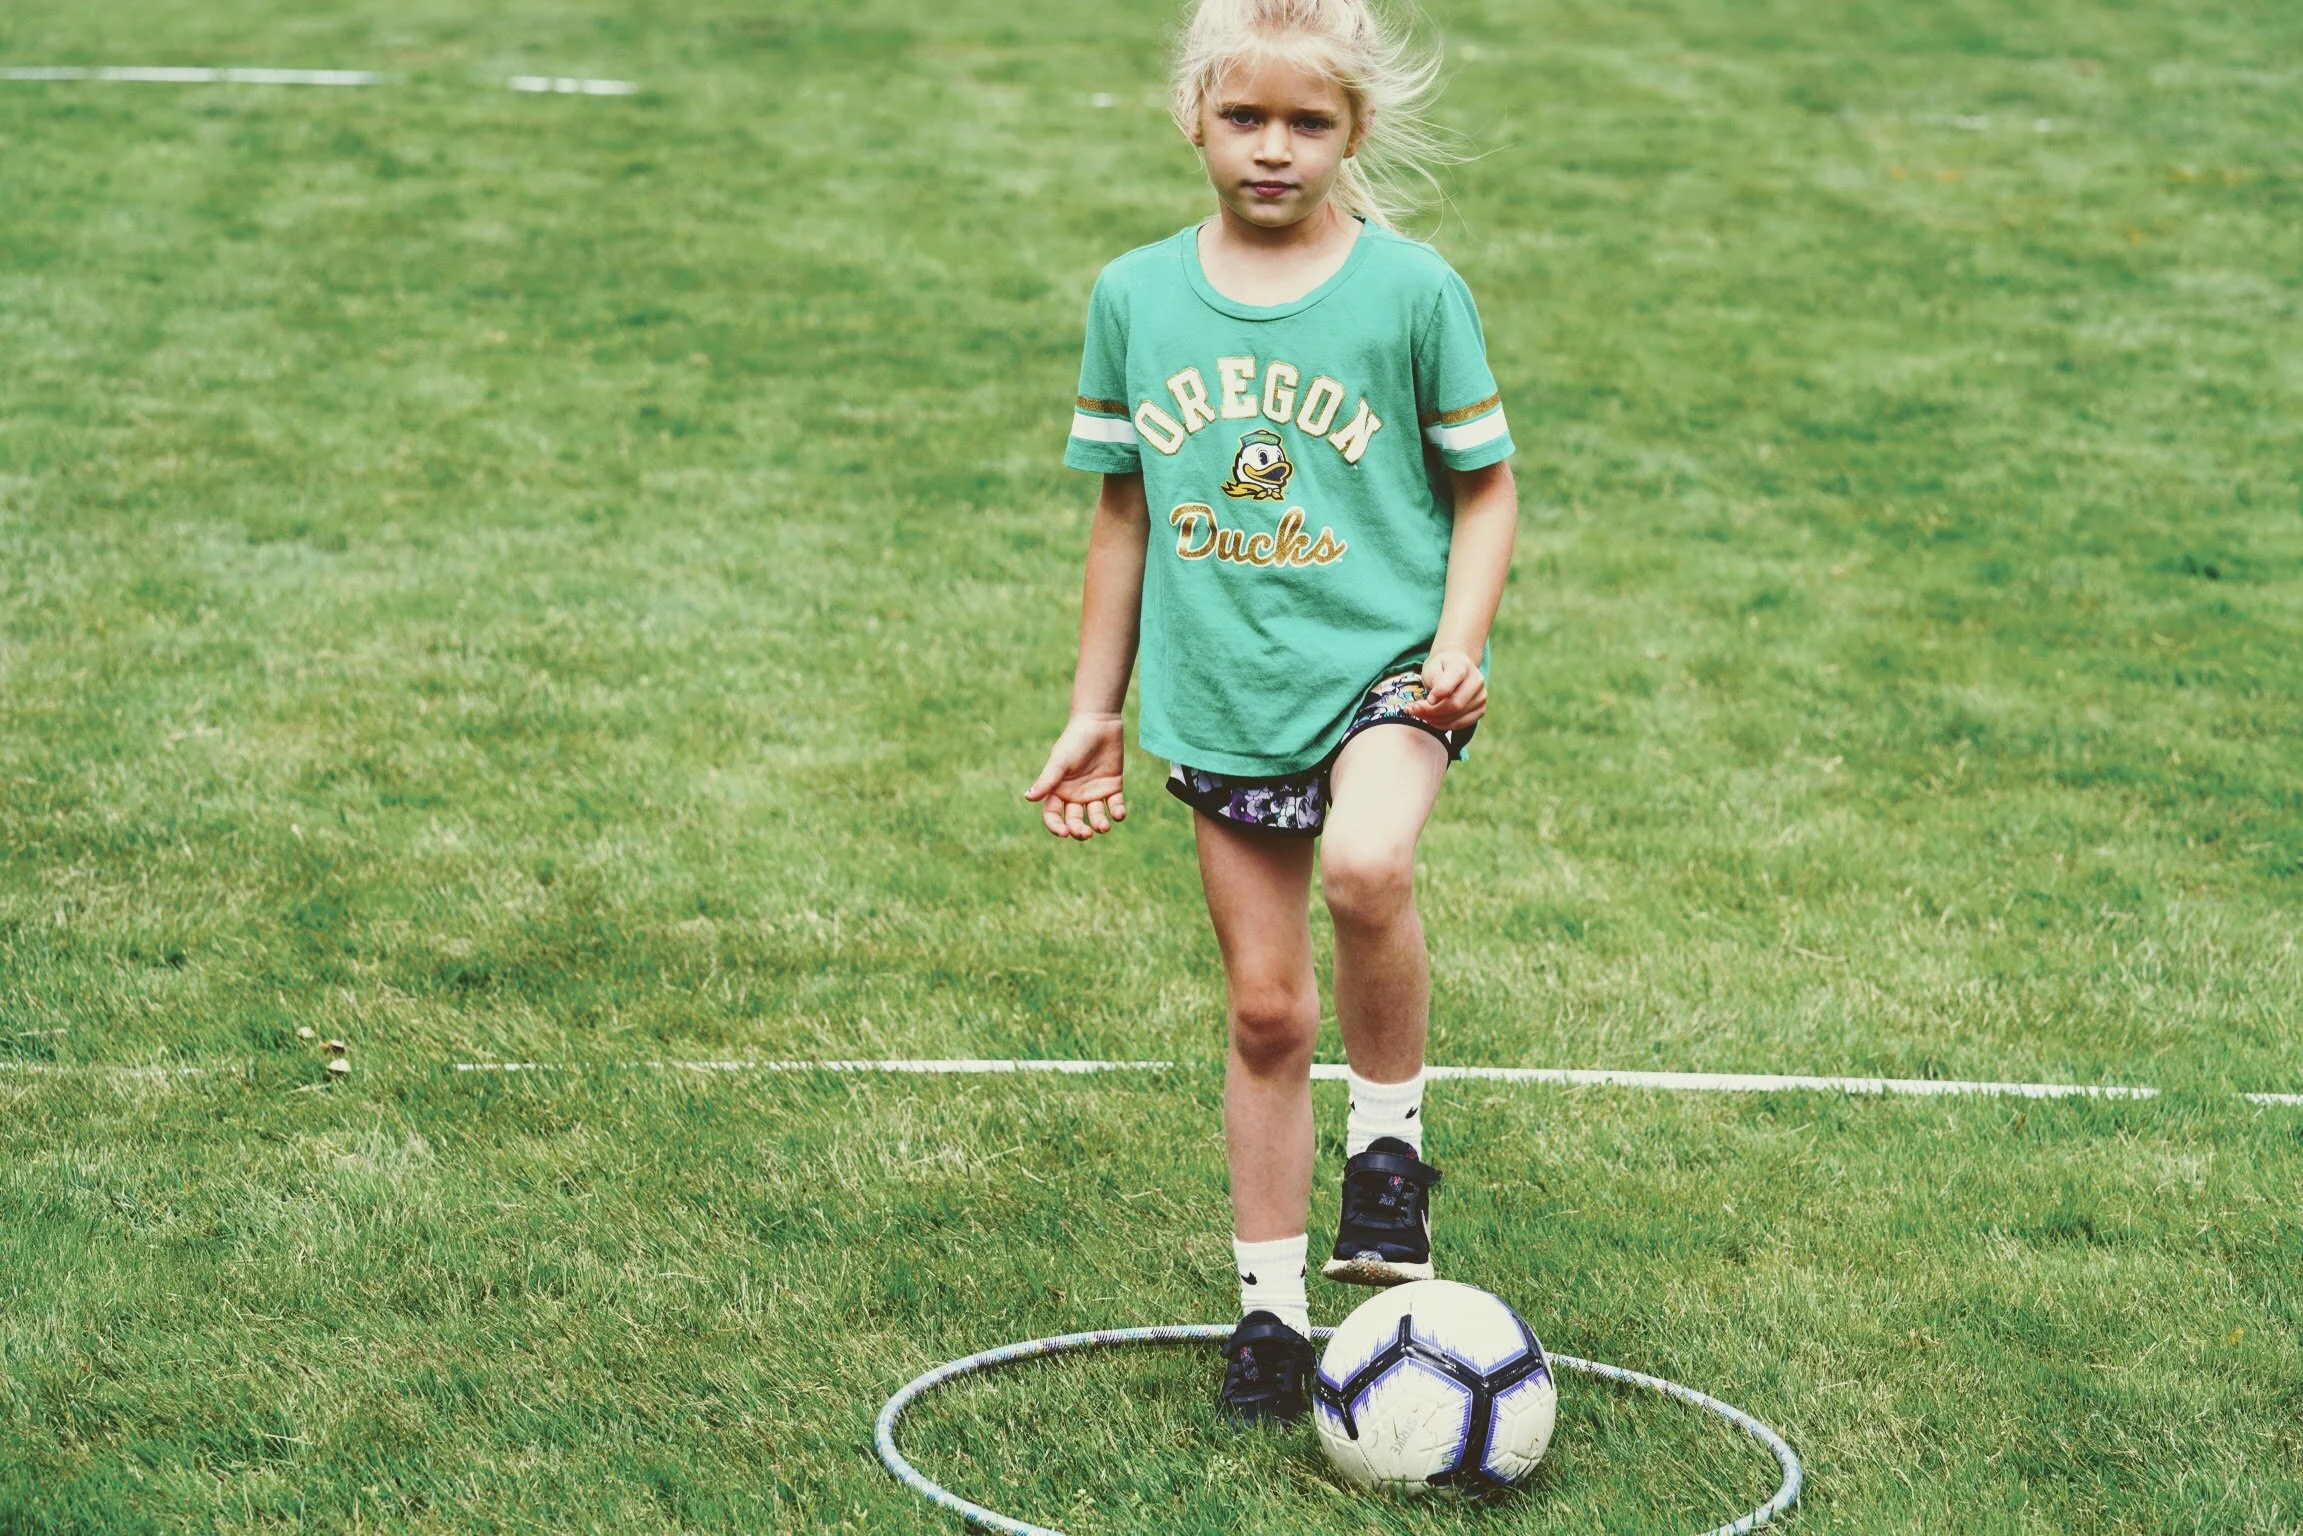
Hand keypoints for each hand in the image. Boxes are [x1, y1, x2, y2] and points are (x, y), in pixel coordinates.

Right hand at [1024, 714, 1127, 839]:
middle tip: (1085, 833)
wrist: (1099, 723)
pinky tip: (1119, 814)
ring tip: (1103, 826)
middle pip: (1075, 821)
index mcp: (1058, 790)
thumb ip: (1047, 780)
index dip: (1056, 827)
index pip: (1053, 815)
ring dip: (1099, 825)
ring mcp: (1094, 792)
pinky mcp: (1113, 787)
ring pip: (1096, 817)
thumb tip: (1028, 798)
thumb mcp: (1060, 761)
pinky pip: (1115, 806)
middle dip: (1079, 830)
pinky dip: (1118, 813)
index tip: (1064, 832)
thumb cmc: (1075, 740)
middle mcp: (1075, 795)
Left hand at [1409, 648, 1485, 730]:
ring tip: (1420, 714)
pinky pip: (1461, 724)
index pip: (1452, 683)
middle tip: (1413, 710)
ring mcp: (1481, 697)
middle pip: (1454, 705)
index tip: (1423, 699)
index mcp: (1463, 666)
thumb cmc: (1440, 667)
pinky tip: (1432, 719)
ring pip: (1456, 717)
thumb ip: (1434, 680)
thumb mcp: (1432, 667)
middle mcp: (1477, 681)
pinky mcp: (1480, 710)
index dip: (1437, 694)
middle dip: (1430, 711)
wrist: (1456, 666)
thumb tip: (1433, 701)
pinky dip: (1443, 725)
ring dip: (1434, 719)